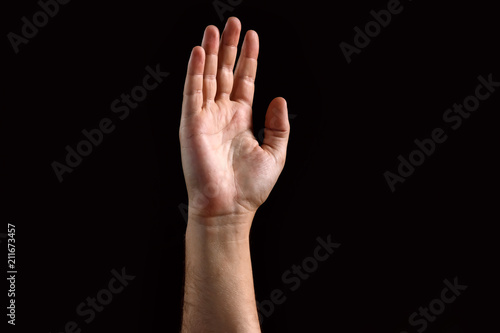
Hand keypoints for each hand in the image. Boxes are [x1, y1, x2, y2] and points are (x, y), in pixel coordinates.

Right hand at [179, 17, 289, 223]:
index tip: (252, 36)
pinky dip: (194, 71)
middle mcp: (222, 114)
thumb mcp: (275, 152)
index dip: (248, 58)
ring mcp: (205, 117)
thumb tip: (278, 96)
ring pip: (207, 77)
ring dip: (210, 52)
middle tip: (232, 22)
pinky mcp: (190, 123)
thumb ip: (278, 124)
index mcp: (241, 119)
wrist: (228, 207)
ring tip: (214, 29)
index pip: (244, 80)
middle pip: (225, 72)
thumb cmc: (250, 187)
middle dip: (228, 48)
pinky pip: (192, 92)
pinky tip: (198, 51)